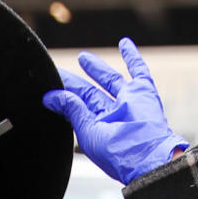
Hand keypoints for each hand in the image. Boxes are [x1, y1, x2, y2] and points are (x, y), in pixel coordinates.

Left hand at [42, 40, 187, 184]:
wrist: (147, 155)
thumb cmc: (118, 152)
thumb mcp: (88, 131)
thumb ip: (72, 110)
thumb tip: (52, 97)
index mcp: (97, 127)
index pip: (76, 106)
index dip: (62, 96)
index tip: (50, 88)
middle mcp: (112, 114)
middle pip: (90, 93)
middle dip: (75, 83)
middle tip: (61, 72)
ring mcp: (128, 101)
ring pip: (110, 80)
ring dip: (97, 68)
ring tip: (82, 58)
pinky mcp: (143, 91)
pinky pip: (138, 70)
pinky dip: (132, 56)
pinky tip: (124, 43)